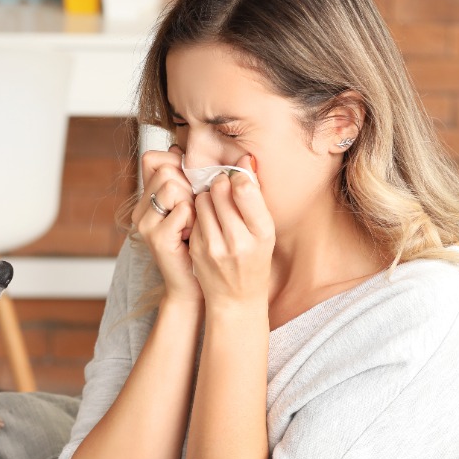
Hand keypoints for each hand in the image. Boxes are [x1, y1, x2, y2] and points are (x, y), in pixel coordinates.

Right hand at [134, 145, 200, 303]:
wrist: (195, 285)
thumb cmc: (199, 243)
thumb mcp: (194, 205)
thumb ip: (189, 178)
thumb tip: (183, 145)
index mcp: (148, 198)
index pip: (153, 158)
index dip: (176, 163)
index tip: (191, 184)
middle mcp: (141, 209)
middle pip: (166, 169)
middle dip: (189, 185)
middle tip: (195, 211)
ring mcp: (145, 223)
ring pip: (171, 184)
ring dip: (192, 201)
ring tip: (194, 223)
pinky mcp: (157, 238)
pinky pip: (182, 208)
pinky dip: (195, 218)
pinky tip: (194, 234)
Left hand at [188, 154, 274, 312]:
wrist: (236, 299)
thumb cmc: (254, 260)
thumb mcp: (264, 231)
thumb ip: (255, 197)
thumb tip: (245, 160)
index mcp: (262, 233)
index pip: (244, 189)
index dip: (238, 177)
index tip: (239, 178)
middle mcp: (238, 241)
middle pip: (220, 190)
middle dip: (221, 184)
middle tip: (224, 189)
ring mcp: (214, 246)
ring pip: (203, 200)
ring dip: (208, 197)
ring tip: (217, 207)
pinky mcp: (197, 249)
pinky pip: (194, 215)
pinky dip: (199, 213)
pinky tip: (208, 223)